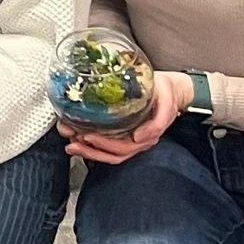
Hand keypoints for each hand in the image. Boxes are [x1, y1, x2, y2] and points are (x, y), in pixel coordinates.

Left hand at [63, 68, 191, 162]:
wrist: (173, 88)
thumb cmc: (168, 94)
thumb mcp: (166, 104)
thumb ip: (156, 124)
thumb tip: (139, 138)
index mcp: (146, 136)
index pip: (121, 148)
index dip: (103, 146)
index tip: (87, 136)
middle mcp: (136, 139)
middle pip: (111, 154)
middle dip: (89, 151)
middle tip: (72, 143)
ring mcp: (129, 136)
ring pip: (106, 151)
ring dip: (87, 148)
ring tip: (70, 142)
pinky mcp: (122, 129)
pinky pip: (106, 140)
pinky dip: (90, 140)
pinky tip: (77, 134)